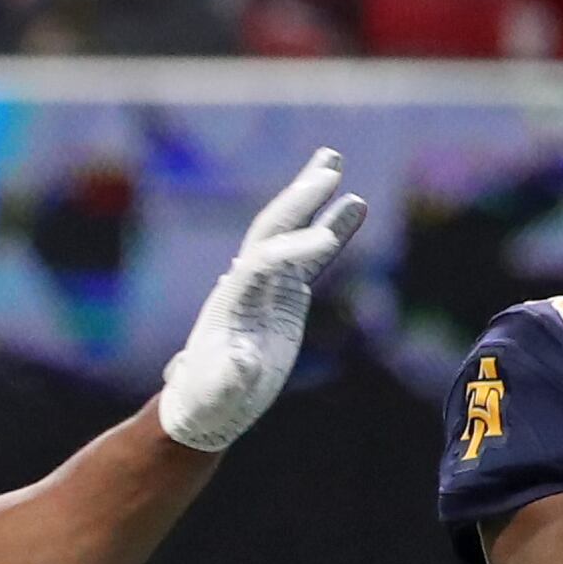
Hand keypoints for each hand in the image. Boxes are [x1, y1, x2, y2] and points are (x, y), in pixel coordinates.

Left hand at [159, 152, 366, 451]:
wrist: (206, 401)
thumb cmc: (208, 399)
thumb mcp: (218, 392)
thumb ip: (229, 377)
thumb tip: (240, 360)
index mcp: (233, 300)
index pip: (263, 261)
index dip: (292, 250)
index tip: (325, 241)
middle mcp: (247, 281)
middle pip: (274, 229)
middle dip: (300, 200)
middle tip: (329, 168)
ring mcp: (267, 283)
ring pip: (292, 231)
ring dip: (312, 197)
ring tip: (333, 161)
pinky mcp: (285, 293)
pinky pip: (312, 254)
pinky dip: (332, 229)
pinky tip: (356, 204)